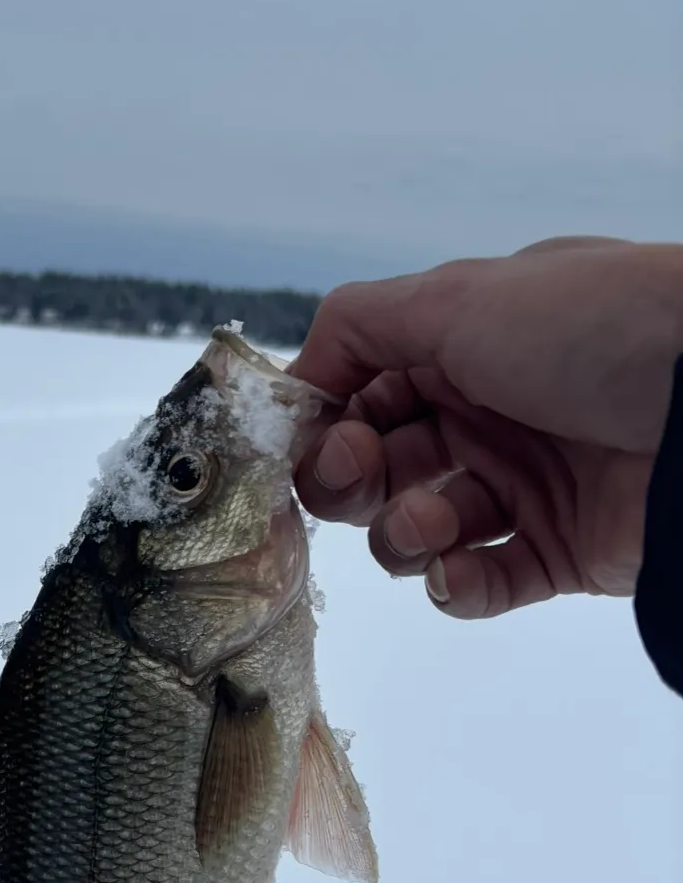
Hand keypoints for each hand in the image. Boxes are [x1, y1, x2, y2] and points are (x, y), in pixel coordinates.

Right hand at [289, 237, 682, 618]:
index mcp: (460, 348)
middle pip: (375, 468)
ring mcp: (522, 487)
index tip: (308, 445)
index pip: (358, 397)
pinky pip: (478, 584)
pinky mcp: (559, 554)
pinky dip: (454, 585)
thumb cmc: (586, 331)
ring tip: (433, 521)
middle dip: (351, 480)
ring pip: (415, 530)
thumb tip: (296, 378)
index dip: (322, 426)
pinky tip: (456, 570)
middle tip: (363, 477)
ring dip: (403, 531)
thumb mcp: (457, 297)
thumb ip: (356, 325)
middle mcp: (484, 415)